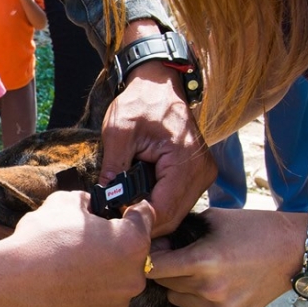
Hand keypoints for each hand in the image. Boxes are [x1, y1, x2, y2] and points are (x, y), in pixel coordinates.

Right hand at [0, 192, 153, 306]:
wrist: (15, 284)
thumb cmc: (43, 240)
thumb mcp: (65, 202)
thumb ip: (87, 200)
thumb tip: (89, 205)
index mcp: (133, 241)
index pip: (145, 215)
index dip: (128, 207)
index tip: (113, 208)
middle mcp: (135, 274)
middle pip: (134, 247)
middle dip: (116, 238)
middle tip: (88, 234)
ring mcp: (119, 298)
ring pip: (120, 272)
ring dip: (106, 263)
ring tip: (75, 257)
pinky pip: (106, 291)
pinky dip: (94, 283)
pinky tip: (70, 276)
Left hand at [100, 60, 217, 236]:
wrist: (159, 85)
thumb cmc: (141, 101)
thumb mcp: (119, 130)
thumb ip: (113, 167)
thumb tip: (105, 199)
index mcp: (185, 161)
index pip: (163, 210)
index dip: (137, 220)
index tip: (113, 220)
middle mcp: (201, 172)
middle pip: (171, 218)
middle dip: (142, 221)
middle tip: (113, 217)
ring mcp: (202, 175)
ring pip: (175, 214)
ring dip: (150, 215)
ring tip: (123, 206)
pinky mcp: (197, 175)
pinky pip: (177, 202)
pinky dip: (157, 205)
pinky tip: (137, 198)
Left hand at [148, 208, 307, 306]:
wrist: (297, 251)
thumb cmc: (255, 228)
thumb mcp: (215, 219)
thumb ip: (182, 229)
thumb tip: (155, 237)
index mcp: (202, 262)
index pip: (152, 269)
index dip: (149, 258)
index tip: (154, 251)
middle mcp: (210, 291)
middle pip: (165, 286)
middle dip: (168, 271)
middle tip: (183, 258)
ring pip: (179, 303)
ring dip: (182, 289)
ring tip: (203, 272)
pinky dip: (200, 303)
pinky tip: (218, 286)